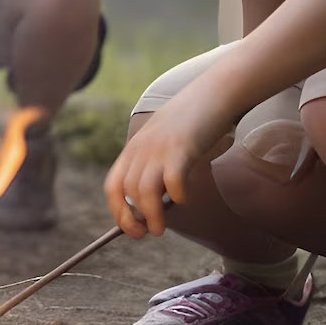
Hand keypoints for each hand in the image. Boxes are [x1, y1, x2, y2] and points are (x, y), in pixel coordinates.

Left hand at [103, 89, 231, 237]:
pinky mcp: (182, 147)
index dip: (117, 211)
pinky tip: (185, 198)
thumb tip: (154, 204)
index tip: (129, 230)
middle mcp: (142, 148)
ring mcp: (160, 148)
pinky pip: (173, 180)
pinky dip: (177, 195)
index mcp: (134, 148)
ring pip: (144, 191)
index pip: (113, 185)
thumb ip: (154, 165)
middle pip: (127, 191)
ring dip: (151, 215)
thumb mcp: (162, 142)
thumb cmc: (191, 122)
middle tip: (149, 231)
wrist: (212, 93)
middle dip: (134, 218)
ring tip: (160, 228)